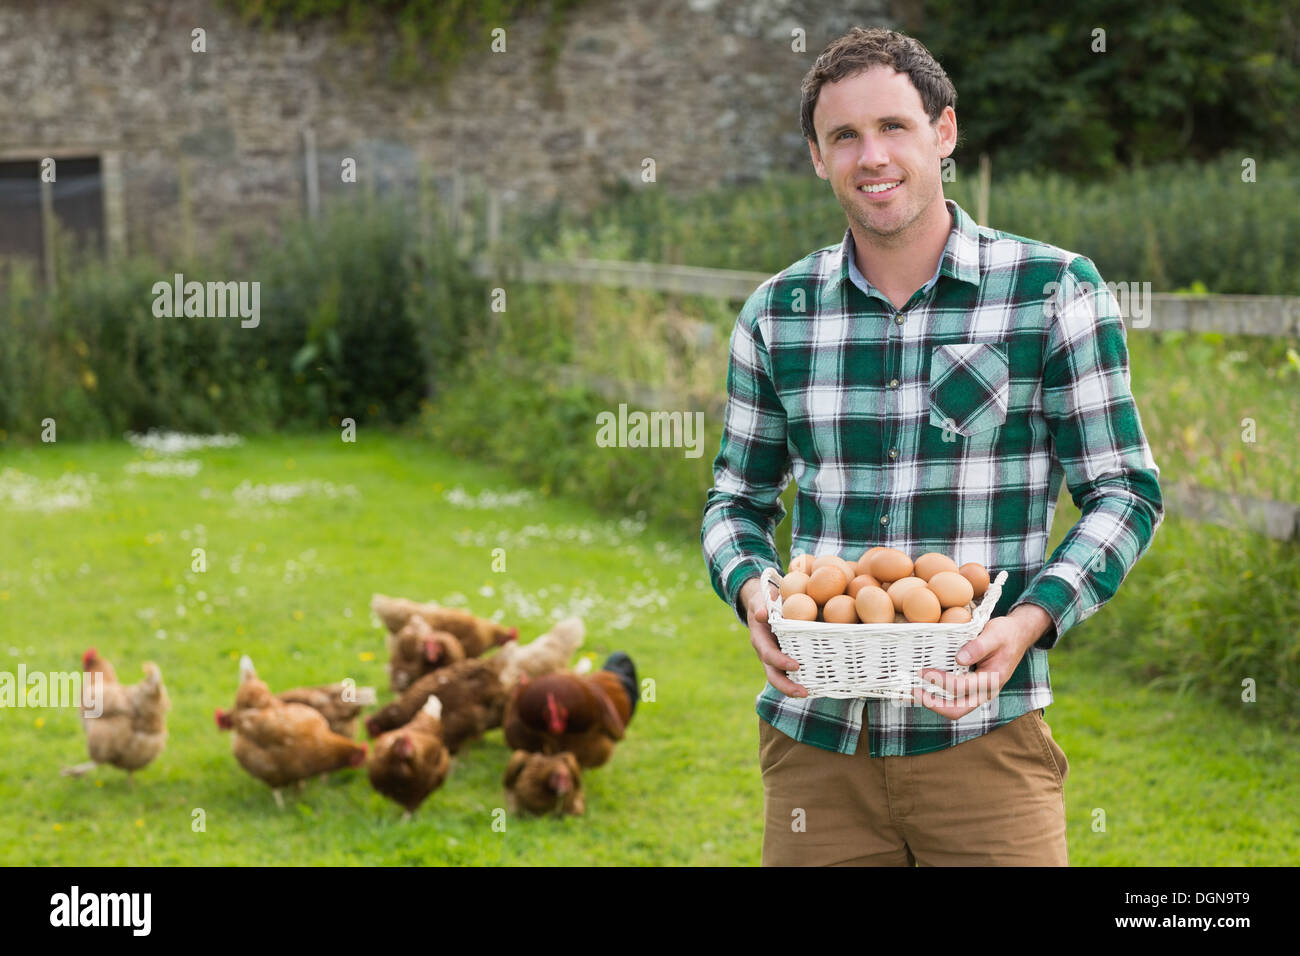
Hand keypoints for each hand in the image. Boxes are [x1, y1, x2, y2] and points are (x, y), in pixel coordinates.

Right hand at [740, 575, 807, 697]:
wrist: (763, 606)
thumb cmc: (766, 601)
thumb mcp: (762, 600)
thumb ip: (763, 606)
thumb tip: (762, 614)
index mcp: (760, 639)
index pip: (768, 654)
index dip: (780, 661)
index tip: (795, 666)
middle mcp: (766, 653)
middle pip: (772, 675)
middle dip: (786, 686)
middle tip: (803, 693)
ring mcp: (774, 659)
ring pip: (780, 678)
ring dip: (792, 689)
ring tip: (808, 694)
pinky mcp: (783, 659)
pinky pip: (788, 674)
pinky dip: (799, 681)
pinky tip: (815, 686)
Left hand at [911, 608, 1045, 718]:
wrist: (1018, 635)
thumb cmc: (1006, 633)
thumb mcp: (995, 634)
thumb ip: (978, 646)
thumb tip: (959, 659)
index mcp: (992, 680)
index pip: (962, 687)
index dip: (940, 681)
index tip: (923, 671)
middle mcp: (985, 692)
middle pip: (957, 711)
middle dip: (933, 704)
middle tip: (913, 692)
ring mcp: (978, 692)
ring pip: (954, 709)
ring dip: (933, 703)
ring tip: (912, 692)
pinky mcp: (972, 688)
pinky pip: (954, 699)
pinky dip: (937, 697)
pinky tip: (923, 687)